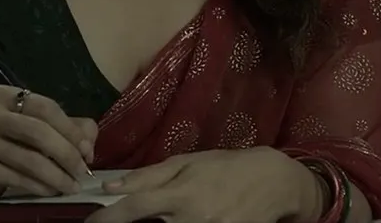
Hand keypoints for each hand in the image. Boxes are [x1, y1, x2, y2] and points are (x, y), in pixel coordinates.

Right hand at [0, 84, 96, 200]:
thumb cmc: (5, 144)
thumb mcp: (33, 128)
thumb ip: (65, 128)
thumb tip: (88, 141)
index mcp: (3, 95)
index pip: (45, 107)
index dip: (71, 129)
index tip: (88, 150)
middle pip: (38, 131)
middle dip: (67, 154)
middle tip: (83, 171)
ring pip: (30, 159)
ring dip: (58, 176)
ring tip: (72, 186)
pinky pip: (17, 178)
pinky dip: (40, 186)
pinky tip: (52, 191)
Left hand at [86, 147, 319, 222]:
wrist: (275, 183)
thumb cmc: (227, 167)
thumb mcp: (188, 163)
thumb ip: (149, 176)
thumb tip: (111, 187)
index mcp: (180, 194)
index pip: (133, 208)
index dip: (106, 219)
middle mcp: (191, 219)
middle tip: (129, 218)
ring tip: (167, 214)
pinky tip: (181, 220)